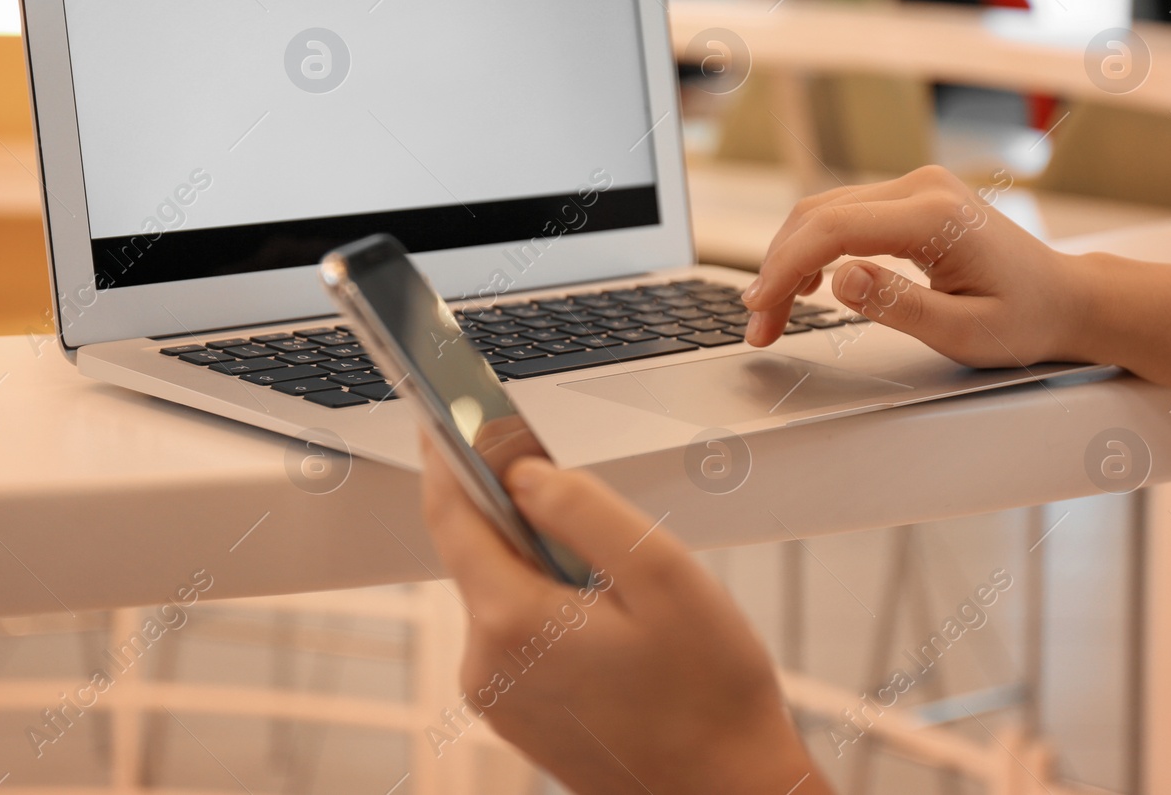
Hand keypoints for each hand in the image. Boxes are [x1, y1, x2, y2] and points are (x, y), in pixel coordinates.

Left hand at [420, 436, 831, 794]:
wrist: (725, 794)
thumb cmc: (710, 695)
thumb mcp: (663, 574)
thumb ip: (583, 508)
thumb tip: (522, 471)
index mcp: (512, 621)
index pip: (450, 513)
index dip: (447, 454)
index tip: (445, 412)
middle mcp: (485, 663)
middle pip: (475, 550)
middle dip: (513, 510)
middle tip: (568, 488)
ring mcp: (495, 695)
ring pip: (498, 590)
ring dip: (538, 561)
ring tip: (614, 580)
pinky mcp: (514, 712)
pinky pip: (513, 632)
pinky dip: (544, 604)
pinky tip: (605, 621)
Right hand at [742, 166, 1081, 366]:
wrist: (1067, 297)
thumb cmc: (1027, 318)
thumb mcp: (964, 331)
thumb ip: (898, 305)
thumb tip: (838, 279)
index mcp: (935, 216)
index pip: (832, 230)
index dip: (783, 268)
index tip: (758, 308)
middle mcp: (921, 187)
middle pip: (818, 216)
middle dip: (777, 270)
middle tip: (759, 324)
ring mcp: (916, 186)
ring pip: (823, 211)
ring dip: (790, 258)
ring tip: (774, 311)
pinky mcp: (911, 197)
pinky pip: (844, 213)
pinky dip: (814, 246)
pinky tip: (806, 283)